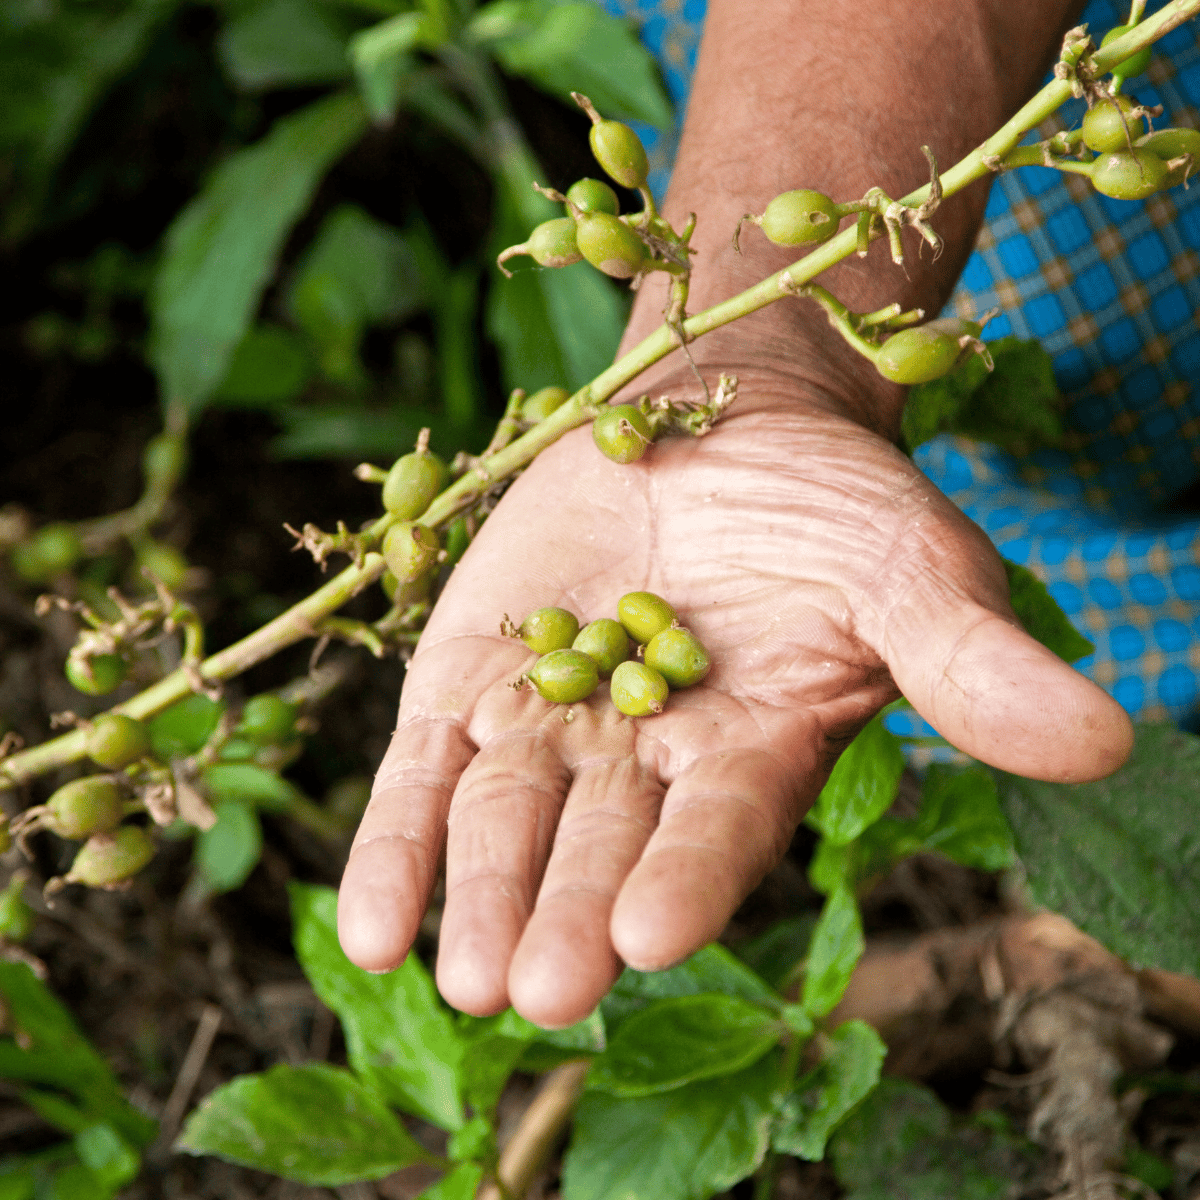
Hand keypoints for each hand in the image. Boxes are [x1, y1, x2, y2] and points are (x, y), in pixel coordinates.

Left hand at [337, 369, 1131, 1028]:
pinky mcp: (473, 686)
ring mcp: (551, 730)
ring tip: (456, 974)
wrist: (716, 425)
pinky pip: (426, 776)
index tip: (654, 931)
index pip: (720, 828)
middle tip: (537, 987)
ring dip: (476, 897)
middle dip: (568, 916)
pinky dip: (397, 844)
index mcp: (755, 754)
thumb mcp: (906, 567)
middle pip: (600, 850)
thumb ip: (974, 659)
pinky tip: (367, 927)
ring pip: (505, 827)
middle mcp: (647, 765)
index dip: (691, 875)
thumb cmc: (827, 505)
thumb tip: (1102, 740)